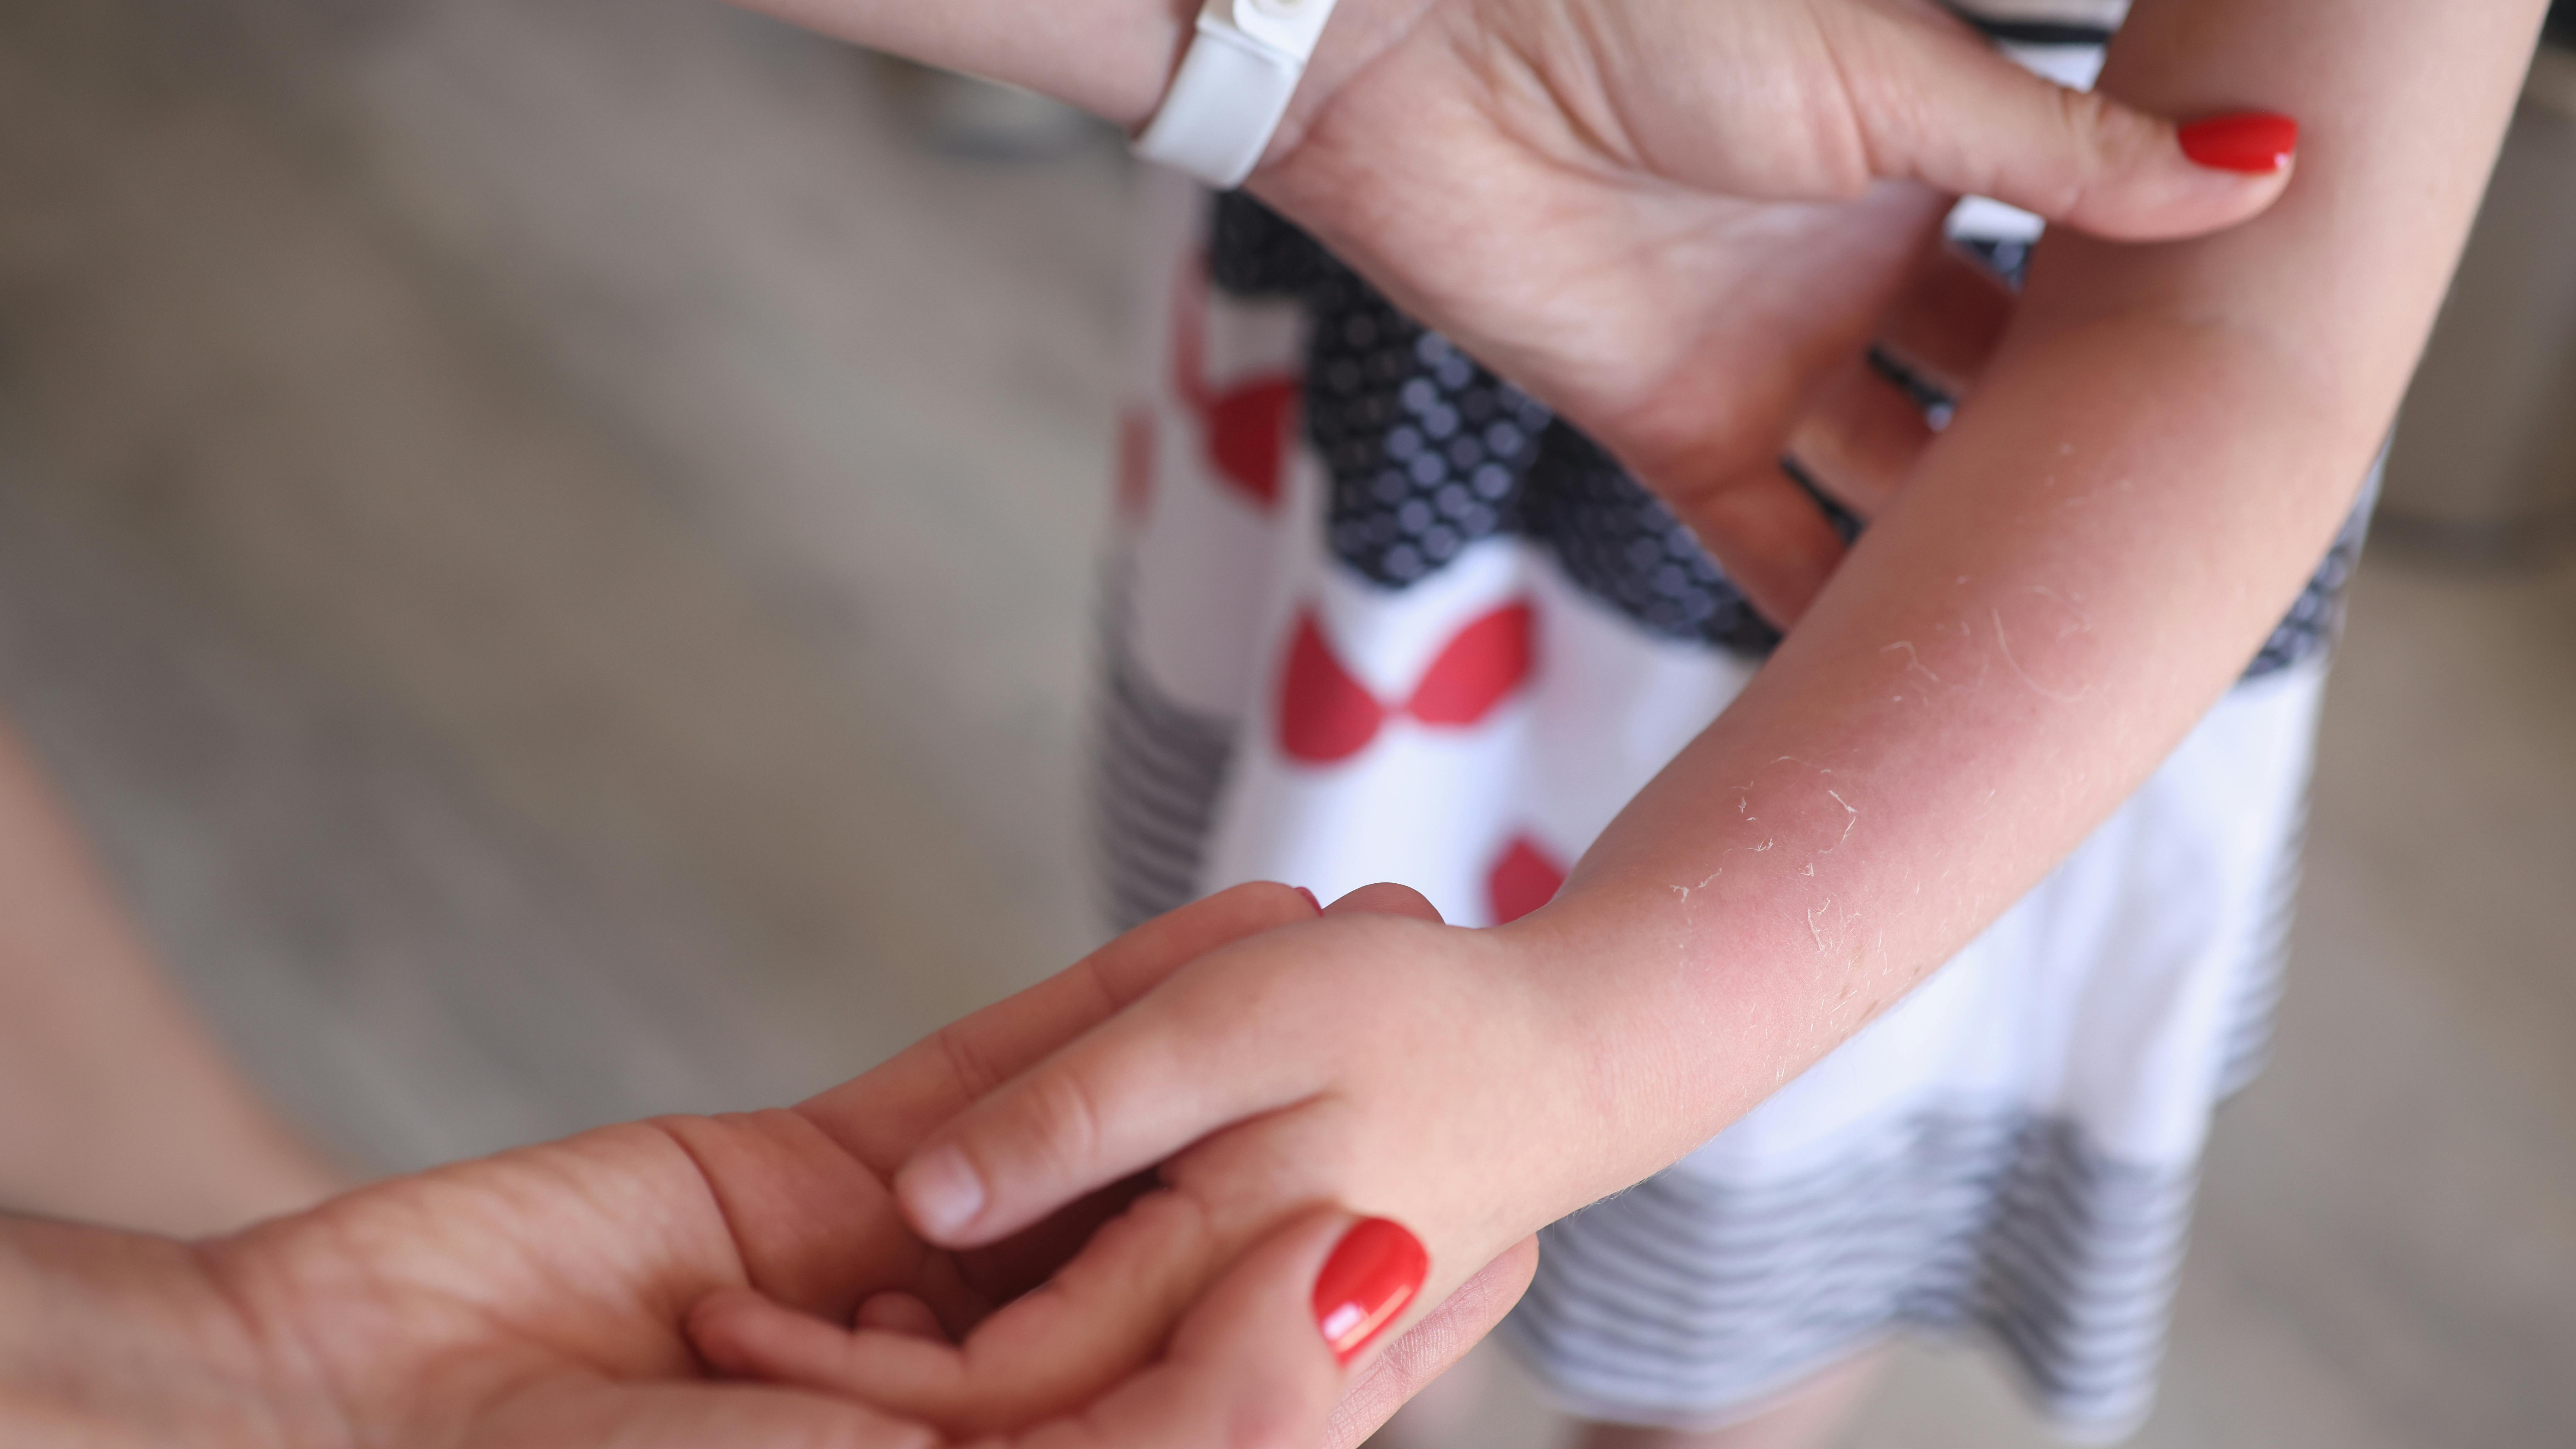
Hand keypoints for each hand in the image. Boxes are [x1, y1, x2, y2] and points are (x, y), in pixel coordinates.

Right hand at [0, 884, 1530, 1448]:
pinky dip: (1097, 1011)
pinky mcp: (818, 1185)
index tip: (1509, 1237)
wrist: (369, 1436)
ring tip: (1353, 947)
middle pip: (1183, 1279)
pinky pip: (991, 1088)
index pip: (1235, 1417)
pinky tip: (1214, 931)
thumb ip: (1164, 1420)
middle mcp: (980, 1411)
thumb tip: (1345, 1290)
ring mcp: (899, 1290)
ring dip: (1221, 1062)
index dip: (1371, 1338)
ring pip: (1100, 1162)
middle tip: (1460, 1053)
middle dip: (1313, 1173)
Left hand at [1258, 0, 2292, 619]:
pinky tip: (1908, 669)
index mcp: (1934, 158)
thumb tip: (2261, 170)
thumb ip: (2067, 152)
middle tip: (2176, 551)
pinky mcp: (1674, 427)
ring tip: (2064, 631)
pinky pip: (1768, 542)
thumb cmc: (1658, 10)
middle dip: (2069, 462)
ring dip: (1962, 548)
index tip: (2255, 413)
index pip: (2074, 265)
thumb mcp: (1894, 76)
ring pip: (1895, 481)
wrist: (1441, 49)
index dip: (2152, 337)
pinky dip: (1826, 605)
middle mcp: (1861, 264)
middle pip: (1995, 390)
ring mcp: (1772, 351)